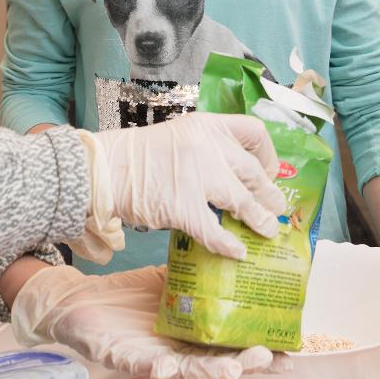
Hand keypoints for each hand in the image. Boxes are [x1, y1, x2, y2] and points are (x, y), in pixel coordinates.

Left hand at [11, 264, 292, 378]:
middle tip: (271, 358)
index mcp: (193, 334)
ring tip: (235, 367)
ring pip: (190, 369)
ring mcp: (154, 356)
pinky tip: (168, 364)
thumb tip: (233, 246)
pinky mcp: (126, 357)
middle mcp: (179, 351)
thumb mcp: (168, 280)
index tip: (291, 349)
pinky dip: (157, 366)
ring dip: (213, 370)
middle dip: (247, 363)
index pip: (234, 344)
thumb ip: (198, 272)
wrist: (78, 303)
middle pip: (221, 362)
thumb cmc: (125, 299)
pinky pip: (144, 364)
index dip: (262, 349)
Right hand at [96, 113, 288, 259]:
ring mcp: (197, 178)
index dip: (268, 154)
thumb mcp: (180, 137)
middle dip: (268, 192)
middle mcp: (207, 148)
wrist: (104, 168)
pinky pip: (216, 231)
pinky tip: (239, 252)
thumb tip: (237, 177)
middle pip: (252, 171)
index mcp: (207, 126)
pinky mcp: (183, 207)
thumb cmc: (139, 156)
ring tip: (268, 230)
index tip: (268, 170)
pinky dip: (230, 244)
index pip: (254, 132)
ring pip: (242, 201)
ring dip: (260, 218)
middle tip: (275, 206)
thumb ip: (208, 149)